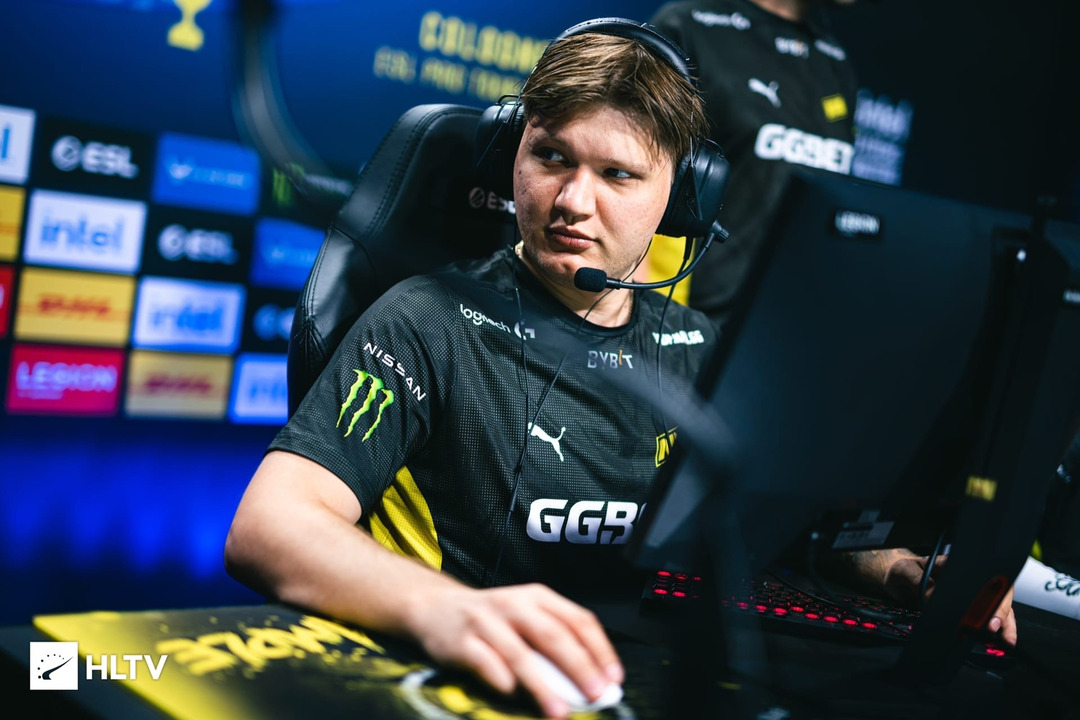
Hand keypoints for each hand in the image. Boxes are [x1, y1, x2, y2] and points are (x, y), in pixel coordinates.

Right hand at [405, 583, 622, 717]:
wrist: (434, 606)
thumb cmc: (492, 618)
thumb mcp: (526, 616)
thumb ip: (554, 642)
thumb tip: (589, 682)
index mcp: (537, 596)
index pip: (578, 619)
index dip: (600, 649)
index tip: (613, 678)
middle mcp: (513, 604)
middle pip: (553, 636)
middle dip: (579, 667)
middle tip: (597, 695)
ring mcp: (486, 621)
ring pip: (520, 654)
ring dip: (544, 686)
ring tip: (560, 711)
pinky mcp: (461, 641)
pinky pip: (486, 663)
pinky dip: (502, 680)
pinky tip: (513, 693)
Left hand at [877, 551, 1016, 645]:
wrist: (896, 576)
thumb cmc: (903, 569)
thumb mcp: (906, 572)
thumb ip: (918, 581)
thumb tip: (933, 597)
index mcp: (955, 564)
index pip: (983, 575)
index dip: (990, 593)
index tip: (987, 609)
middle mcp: (968, 578)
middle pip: (997, 592)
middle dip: (1000, 611)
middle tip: (994, 627)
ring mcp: (970, 592)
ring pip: (998, 605)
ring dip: (1005, 623)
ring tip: (1007, 639)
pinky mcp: (968, 606)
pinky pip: (987, 616)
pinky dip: (997, 628)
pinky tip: (1001, 639)